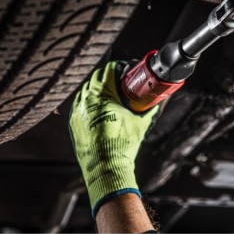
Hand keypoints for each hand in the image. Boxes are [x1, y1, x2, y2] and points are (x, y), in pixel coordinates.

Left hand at [69, 61, 158, 217]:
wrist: (105, 168)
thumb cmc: (123, 145)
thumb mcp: (141, 124)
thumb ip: (150, 110)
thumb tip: (159, 102)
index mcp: (103, 95)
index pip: (109, 70)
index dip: (119, 66)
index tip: (126, 69)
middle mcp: (87, 100)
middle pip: (96, 77)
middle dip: (107, 75)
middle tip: (119, 78)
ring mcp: (77, 111)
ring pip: (85, 90)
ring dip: (96, 87)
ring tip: (108, 92)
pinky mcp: (73, 122)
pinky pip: (78, 104)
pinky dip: (87, 100)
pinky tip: (96, 106)